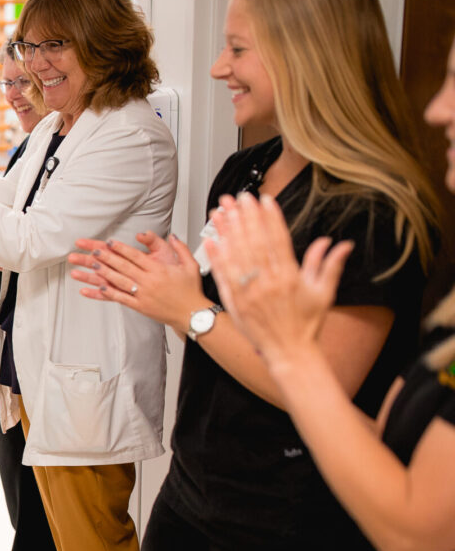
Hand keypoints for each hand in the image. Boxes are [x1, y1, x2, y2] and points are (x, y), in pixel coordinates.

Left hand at [69, 231, 205, 328]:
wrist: (192, 313)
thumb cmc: (190, 291)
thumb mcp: (190, 264)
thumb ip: (180, 248)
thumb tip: (172, 236)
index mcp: (158, 270)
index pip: (135, 256)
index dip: (121, 248)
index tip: (109, 242)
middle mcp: (149, 281)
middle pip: (123, 266)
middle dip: (106, 257)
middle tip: (93, 251)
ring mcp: (143, 294)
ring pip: (119, 281)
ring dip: (103, 273)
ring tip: (91, 266)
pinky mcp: (140, 306)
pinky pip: (121, 299)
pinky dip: (108, 294)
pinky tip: (98, 289)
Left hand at [208, 192, 351, 363]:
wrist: (288, 352)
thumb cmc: (306, 325)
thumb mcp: (323, 294)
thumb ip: (328, 265)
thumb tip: (340, 243)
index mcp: (290, 277)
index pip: (278, 240)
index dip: (270, 218)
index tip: (264, 200)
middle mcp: (268, 282)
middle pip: (253, 243)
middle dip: (245, 217)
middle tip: (238, 197)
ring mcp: (249, 292)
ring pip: (236, 255)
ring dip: (227, 231)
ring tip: (221, 211)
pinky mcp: (235, 302)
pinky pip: (223, 276)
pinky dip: (216, 257)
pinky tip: (211, 240)